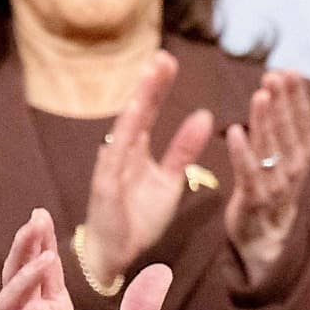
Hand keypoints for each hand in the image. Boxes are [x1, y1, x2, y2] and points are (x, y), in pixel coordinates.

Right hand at [77, 52, 214, 287]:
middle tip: (162, 57)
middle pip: (136, 113)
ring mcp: (111, 168)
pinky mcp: (105, 187)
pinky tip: (132, 119)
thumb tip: (204, 116)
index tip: (169, 60)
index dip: (158, 87)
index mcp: (136, 149)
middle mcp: (121, 152)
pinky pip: (115, 159)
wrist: (117, 252)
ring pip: (125, 130)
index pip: (148, 111)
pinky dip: (123, 139)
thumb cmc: (139, 214)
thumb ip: (184, 149)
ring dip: (137, 103)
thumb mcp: (170, 179)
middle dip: (148, 86)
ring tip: (150, 78)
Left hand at [224, 70, 309, 288]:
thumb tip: (276, 90)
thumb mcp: (280, 159)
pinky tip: (235, 131)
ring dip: (266, 121)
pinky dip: (242, 153)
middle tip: (275, 76)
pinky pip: (248, 174)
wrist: (266, 242)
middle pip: (288, 130)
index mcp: (302, 157)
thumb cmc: (270, 192)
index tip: (289, 71)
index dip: (297, 96)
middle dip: (283, 102)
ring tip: (261, 95)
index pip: (303, 121)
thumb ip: (280, 129)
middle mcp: (294, 170)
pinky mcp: (254, 201)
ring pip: (271, 149)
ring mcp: (276, 187)